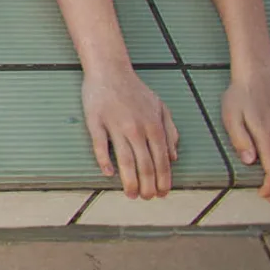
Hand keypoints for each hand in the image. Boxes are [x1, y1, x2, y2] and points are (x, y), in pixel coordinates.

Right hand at [81, 67, 179, 198]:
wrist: (110, 70)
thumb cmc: (135, 90)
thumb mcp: (161, 107)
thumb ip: (170, 132)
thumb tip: (174, 158)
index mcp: (154, 126)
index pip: (161, 160)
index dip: (163, 180)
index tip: (162, 194)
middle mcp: (137, 128)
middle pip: (144, 164)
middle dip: (147, 186)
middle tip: (146, 198)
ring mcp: (115, 126)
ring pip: (125, 160)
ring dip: (129, 181)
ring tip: (130, 194)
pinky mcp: (96, 122)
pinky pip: (100, 145)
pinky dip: (104, 161)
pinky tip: (108, 173)